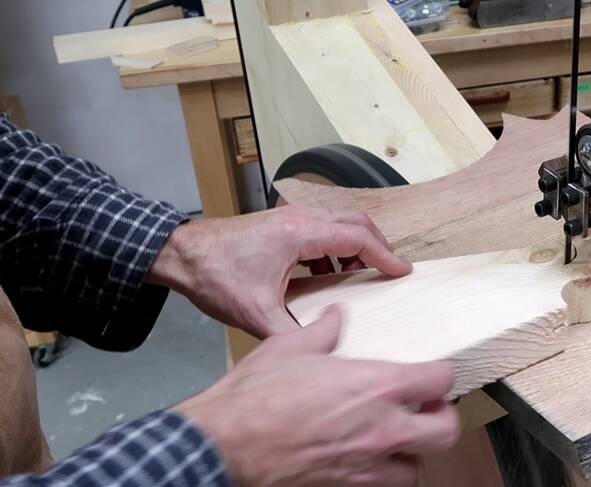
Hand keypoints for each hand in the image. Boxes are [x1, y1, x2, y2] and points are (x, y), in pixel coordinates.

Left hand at [147, 206, 411, 337]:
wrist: (178, 253)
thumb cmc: (213, 274)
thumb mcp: (255, 312)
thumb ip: (290, 333)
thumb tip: (315, 353)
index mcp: (300, 234)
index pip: (358, 238)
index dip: (385, 256)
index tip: (403, 272)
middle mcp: (299, 219)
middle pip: (355, 223)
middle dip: (377, 246)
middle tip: (389, 271)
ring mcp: (289, 219)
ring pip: (338, 224)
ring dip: (354, 246)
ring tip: (361, 275)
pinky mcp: (280, 225)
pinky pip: (320, 230)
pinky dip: (333, 248)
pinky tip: (326, 274)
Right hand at [175, 306, 459, 486]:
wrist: (221, 445)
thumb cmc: (253, 399)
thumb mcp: (291, 347)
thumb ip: (324, 331)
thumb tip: (335, 317)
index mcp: (377, 387)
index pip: (440, 380)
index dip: (439, 375)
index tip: (431, 375)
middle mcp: (382, 429)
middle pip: (445, 431)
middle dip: (441, 419)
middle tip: (426, 410)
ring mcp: (365, 466)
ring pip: (415, 469)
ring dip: (411, 453)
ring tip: (396, 440)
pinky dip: (380, 476)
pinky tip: (364, 461)